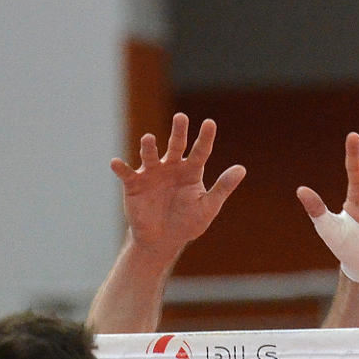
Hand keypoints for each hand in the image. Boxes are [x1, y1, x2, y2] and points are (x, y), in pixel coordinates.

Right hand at [110, 113, 245, 256]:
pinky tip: (116, 163)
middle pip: (176, 145)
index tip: (210, 123)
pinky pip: (126, 174)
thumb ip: (223, 187)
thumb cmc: (187, 223)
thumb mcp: (208, 207)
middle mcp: (171, 166)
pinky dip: (121, 168)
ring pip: (150, 155)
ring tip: (149, 139)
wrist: (162, 240)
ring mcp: (152, 173)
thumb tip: (242, 169)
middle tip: (180, 117)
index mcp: (191, 170)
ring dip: (149, 147)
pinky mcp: (134, 184)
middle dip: (178, 132)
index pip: (200, 150)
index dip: (205, 137)